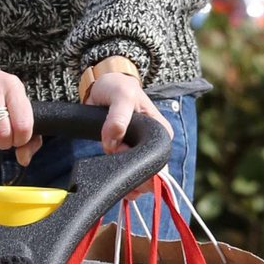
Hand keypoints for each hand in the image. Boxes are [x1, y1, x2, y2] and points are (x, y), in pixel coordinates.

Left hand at [81, 68, 173, 205]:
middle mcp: (153, 143)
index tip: (118, 150)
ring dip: (123, 175)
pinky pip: (127, 173)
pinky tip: (110, 174)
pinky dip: (118, 176)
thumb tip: (114, 140)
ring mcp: (140, 150)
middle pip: (149, 173)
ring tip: (110, 163)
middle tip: (112, 155)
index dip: (138, 162)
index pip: (158, 160)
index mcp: (161, 131)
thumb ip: (118, 117)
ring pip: (137, 175)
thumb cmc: (117, 87)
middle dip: (130, 171)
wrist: (102, 87)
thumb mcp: (121, 96)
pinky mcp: (127, 153)